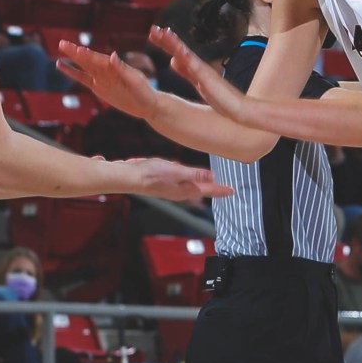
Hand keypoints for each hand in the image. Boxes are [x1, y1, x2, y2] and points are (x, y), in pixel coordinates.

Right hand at [57, 40, 159, 119]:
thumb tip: (112, 55)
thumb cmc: (145, 92)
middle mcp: (107, 70)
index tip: (78, 49)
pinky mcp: (98, 88)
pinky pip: (82, 79)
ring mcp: (101, 79)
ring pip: (84, 66)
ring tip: (60, 48)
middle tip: (62, 43)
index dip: (88, 55)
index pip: (99, 60)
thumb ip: (123, 69)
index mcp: (115, 67)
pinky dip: (72, 72)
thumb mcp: (135, 81)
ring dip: (72, 58)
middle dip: (76, 52)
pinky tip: (61, 65)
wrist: (147, 105)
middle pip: (88, 60)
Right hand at [118, 157, 232, 200]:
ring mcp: (171, 187)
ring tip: (211, 184)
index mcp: (185, 189)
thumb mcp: (176, 171)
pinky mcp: (163, 181)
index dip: (221, 190)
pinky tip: (186, 175)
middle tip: (225, 190)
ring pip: (191, 187)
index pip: (208, 190)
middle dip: (213, 190)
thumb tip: (212, 177)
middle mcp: (179, 191)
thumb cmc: (151, 174)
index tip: (232, 191)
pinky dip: (189, 180)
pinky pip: (181, 182)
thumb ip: (194, 174)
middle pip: (201, 191)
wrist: (129, 177)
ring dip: (202, 186)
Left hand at [148, 26, 247, 122]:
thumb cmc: (222, 98)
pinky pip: (194, 66)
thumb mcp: (198, 82)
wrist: (240, 108)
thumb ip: (186, 71)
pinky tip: (177, 52)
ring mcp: (203, 71)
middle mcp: (199, 66)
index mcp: (195, 68)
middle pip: (179, 50)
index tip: (154, 33)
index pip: (177, 53)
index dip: (166, 43)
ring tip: (162, 33)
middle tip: (152, 29)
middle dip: (166, 39)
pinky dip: (186, 57)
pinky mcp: (208, 78)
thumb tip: (172, 61)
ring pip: (185, 54)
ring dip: (174, 43)